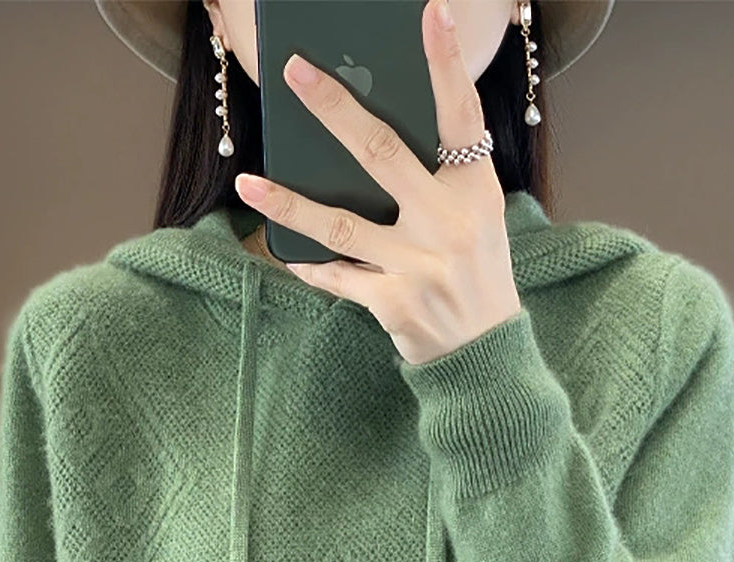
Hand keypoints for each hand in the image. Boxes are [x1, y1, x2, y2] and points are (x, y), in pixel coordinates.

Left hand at [234, 0, 521, 365]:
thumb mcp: (476, 220)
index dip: (445, 64)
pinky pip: (338, 275)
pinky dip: (311, 266)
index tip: (431, 13)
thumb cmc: (476, 276)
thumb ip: (441, 180)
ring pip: (339, 222)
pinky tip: (285, 253)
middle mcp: (448, 222)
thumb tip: (369, 140)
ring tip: (247, 184)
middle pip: (382, 153)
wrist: (486, 355)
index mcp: (475, 191)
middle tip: (295, 72)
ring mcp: (419, 264)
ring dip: (288, 201)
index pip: (461, 116)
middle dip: (334, 109)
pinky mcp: (393, 302)